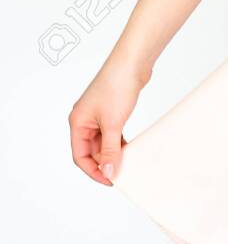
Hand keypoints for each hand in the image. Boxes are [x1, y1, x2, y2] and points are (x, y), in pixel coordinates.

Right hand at [68, 58, 150, 184]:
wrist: (132, 63)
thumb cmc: (117, 86)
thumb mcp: (113, 124)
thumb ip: (110, 150)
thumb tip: (108, 172)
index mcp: (78, 123)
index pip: (80, 156)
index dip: (93, 171)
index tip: (110, 181)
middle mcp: (84, 120)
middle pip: (91, 151)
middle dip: (104, 163)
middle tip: (121, 172)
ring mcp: (97, 115)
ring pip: (102, 143)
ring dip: (112, 153)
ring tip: (126, 162)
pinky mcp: (110, 111)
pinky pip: (111, 134)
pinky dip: (118, 142)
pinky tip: (129, 148)